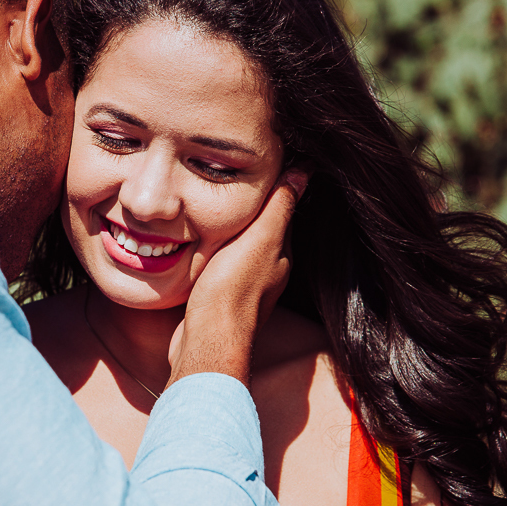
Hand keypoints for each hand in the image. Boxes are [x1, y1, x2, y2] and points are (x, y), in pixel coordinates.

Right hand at [168, 170, 307, 388]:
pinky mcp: (223, 299)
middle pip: (262, 231)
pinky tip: (202, 249)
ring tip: (213, 211)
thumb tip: (304, 172)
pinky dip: (217, 253)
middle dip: (250, 210)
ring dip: (231, 233)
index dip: (271, 189)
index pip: (281, 213)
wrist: (207, 339)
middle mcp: (268, 271)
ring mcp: (246, 287)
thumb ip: (279, 207)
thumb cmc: (232, 289)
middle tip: (231, 185)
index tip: (260, 166)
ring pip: (242, 250)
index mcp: (281, 253)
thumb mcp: (259, 239)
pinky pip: (224, 267)